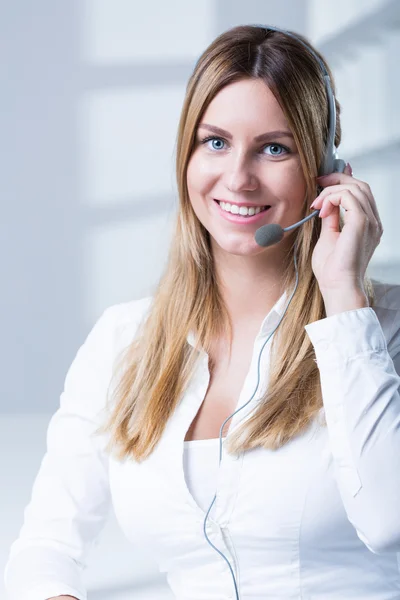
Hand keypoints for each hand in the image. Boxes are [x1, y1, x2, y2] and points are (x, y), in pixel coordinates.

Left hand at [309, 163, 382, 296]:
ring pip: (355, 188)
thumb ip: (331, 219)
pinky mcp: (362, 223)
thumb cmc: (332, 271)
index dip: (343, 181)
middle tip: (318, 183)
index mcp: (368, 225)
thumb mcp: (329, 237)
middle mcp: (373, 222)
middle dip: (337, 179)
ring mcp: (371, 222)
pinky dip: (332, 198)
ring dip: (331, 190)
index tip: (322, 183)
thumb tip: (327, 204)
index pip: (361, 193)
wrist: (337, 287)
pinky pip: (348, 196)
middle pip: (360, 185)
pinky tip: (321, 210)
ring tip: (316, 204)